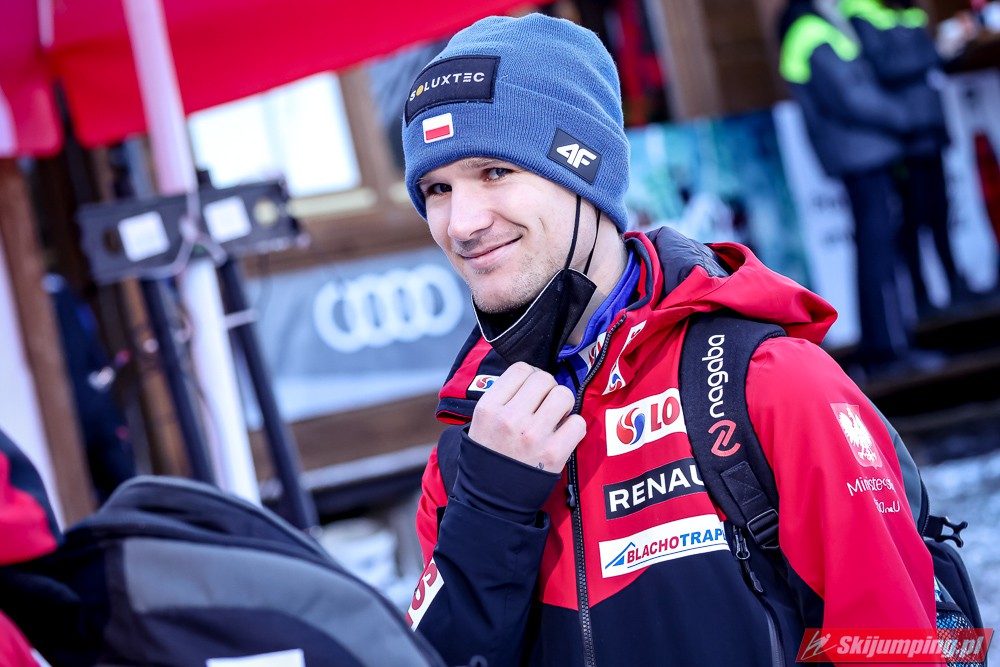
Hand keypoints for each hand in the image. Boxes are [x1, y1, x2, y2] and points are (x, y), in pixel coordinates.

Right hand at [468, 362, 585, 471]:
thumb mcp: (479, 422)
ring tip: (555, 418)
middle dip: (549, 389)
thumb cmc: (489, 457)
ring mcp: (533, 435)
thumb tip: (534, 377)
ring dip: (563, 405)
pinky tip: (562, 436)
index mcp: (489, 408)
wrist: (490, 501)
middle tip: (545, 404)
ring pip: (564, 395)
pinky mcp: (554, 454)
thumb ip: (502, 397)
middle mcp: (510, 418)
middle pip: (544, 379)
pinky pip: (578, 423)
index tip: (533, 389)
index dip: (532, 376)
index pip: (521, 369)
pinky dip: (574, 428)